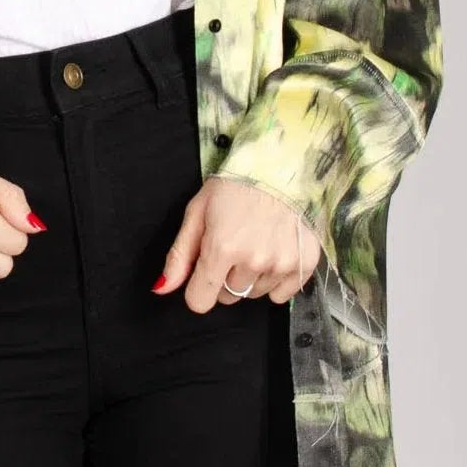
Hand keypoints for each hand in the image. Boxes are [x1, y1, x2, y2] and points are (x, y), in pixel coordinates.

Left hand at [151, 177, 321, 312]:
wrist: (281, 166)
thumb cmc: (235, 185)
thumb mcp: (198, 211)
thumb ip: (180, 254)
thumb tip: (163, 288)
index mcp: (221, 247)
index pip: (200, 301)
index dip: (198, 287)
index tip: (204, 271)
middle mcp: (253, 260)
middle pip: (228, 297)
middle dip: (224, 277)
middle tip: (232, 244)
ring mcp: (281, 263)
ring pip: (253, 294)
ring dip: (250, 277)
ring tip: (255, 242)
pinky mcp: (304, 263)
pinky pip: (281, 295)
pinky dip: (275, 280)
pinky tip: (273, 252)